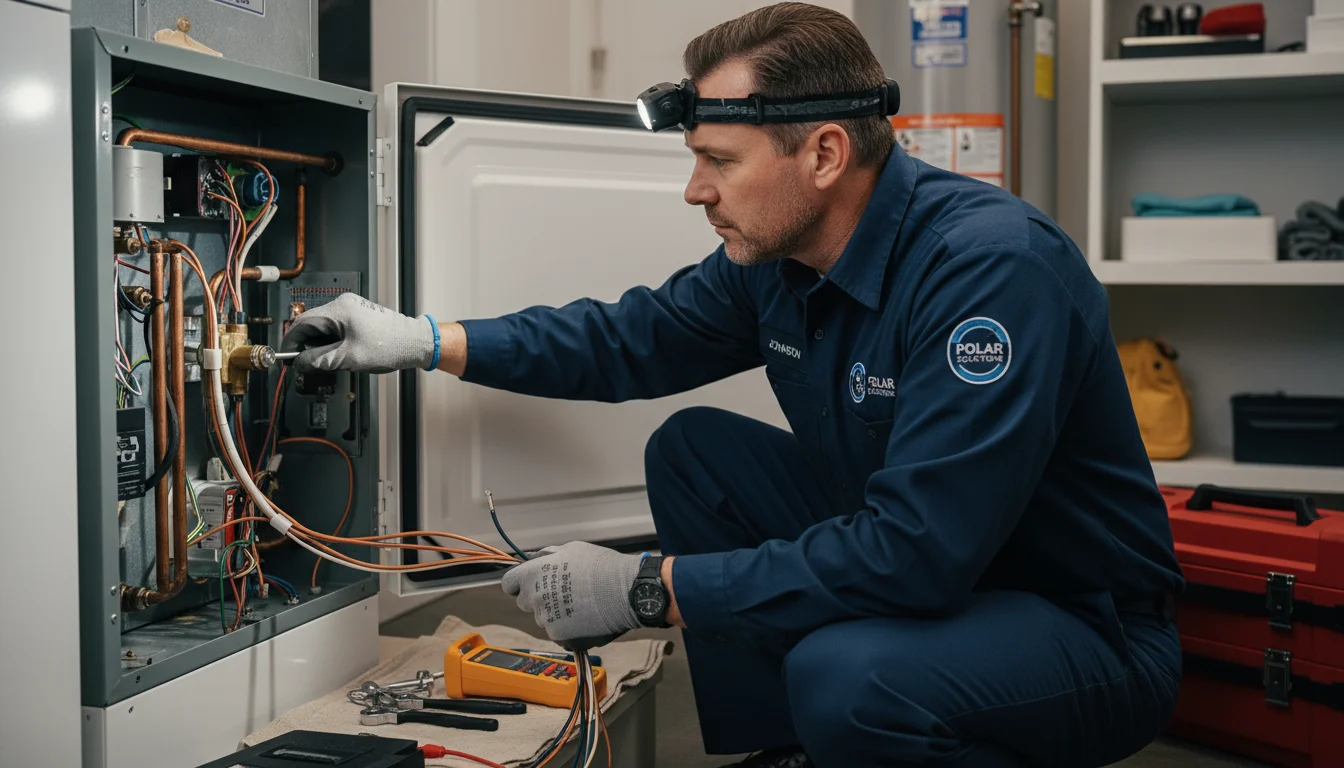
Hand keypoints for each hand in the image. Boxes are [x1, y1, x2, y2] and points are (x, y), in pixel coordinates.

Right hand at [280, 294, 436, 373]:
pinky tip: (339, 356)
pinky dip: (332, 343)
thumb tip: (300, 363)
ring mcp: (351, 309)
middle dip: (307, 346)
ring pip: (324, 328)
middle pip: (312, 325)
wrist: (415, 343)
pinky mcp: (357, 316)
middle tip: (307, 365)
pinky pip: (336, 329)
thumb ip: (320, 361)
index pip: (302, 323)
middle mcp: (343, 304)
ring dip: (321, 346)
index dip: (291, 342)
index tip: (287, 357)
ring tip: (329, 362)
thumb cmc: (390, 346)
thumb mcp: (349, 358)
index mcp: (339, 309)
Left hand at [501, 542, 643, 650]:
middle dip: (538, 598)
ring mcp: (546, 621)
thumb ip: (547, 556)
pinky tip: (585, 619)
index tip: (529, 582)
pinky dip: (568, 629)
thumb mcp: (571, 550)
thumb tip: (533, 558)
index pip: (509, 583)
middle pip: (525, 602)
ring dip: (555, 614)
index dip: (519, 582)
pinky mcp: (560, 638)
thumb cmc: (600, 567)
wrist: (625, 592)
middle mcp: (534, 599)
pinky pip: (558, 634)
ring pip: (543, 619)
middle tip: (562, 592)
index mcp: (533, 575)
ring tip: (580, 605)